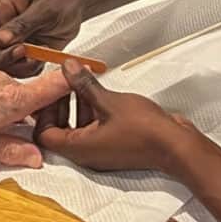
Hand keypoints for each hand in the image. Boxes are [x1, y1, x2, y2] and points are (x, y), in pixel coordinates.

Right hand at [0, 0, 84, 77]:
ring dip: (16, 65)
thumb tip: (1, 38)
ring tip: (36, 52)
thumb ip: (23, 23)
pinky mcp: (19, 60)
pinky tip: (41, 56)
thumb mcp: (44, 7)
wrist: (74, 9)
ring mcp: (6, 47)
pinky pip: (15, 73)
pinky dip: (28, 70)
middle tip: (19, 51)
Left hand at [0, 70, 70, 167]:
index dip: (72, 82)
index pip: (52, 86)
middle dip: (43, 113)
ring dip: (19, 112)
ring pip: (14, 94)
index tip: (89, 78)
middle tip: (45, 136)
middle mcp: (0, 84)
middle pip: (35, 95)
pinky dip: (2, 106)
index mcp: (9, 99)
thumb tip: (36, 155)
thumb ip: (11, 150)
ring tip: (15, 134)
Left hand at [34, 60, 195, 172]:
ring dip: (77, 106)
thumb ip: (83, 84)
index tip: (51, 91)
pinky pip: (94, 129)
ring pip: (77, 128)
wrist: (177, 147)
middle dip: (60, 105)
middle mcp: (86, 154)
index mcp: (78, 148)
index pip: (43, 135)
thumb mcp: (108, 100)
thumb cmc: (144, 130)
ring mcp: (100, 151)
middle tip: (66, 84)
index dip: (43, 112)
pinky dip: (92, 112)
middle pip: (58, 131)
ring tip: (85, 85)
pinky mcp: (114, 146)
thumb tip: (66, 67)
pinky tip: (101, 94)